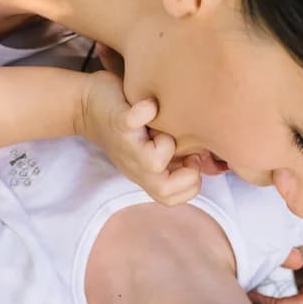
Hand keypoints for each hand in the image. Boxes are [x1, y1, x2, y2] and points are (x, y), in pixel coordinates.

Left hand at [75, 70, 198, 205]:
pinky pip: (131, 121)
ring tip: (164, 128)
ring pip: (153, 163)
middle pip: (164, 193)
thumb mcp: (156, 144)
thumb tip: (216, 161)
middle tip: (186, 153)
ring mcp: (127, 146)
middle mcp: (136, 166)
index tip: (192, 161)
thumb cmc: (130, 123)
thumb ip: (182, 155)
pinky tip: (150, 105)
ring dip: (167, 143)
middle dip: (185, 176)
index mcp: (146, 173)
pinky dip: (143, 112)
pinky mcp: (118, 122)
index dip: (190, 185)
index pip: (172, 199)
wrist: (86, 105)